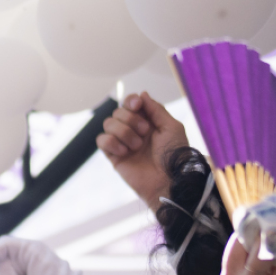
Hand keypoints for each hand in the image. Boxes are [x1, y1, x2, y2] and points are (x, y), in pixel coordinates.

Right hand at [96, 92, 188, 207]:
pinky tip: (124, 152)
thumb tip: (142, 94)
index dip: (131, 101)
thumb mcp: (171, 126)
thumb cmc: (174, 155)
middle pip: (118, 111)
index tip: (137, 105)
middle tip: (144, 133)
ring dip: (123, 131)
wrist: (168, 180)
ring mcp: (122, 143)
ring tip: (136, 146)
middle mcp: (133, 130)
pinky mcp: (113, 156)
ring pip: (108, 123)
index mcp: (147, 121)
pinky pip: (101, 140)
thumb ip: (156, 109)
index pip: (130, 103)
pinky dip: (111, 142)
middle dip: (130, 119)